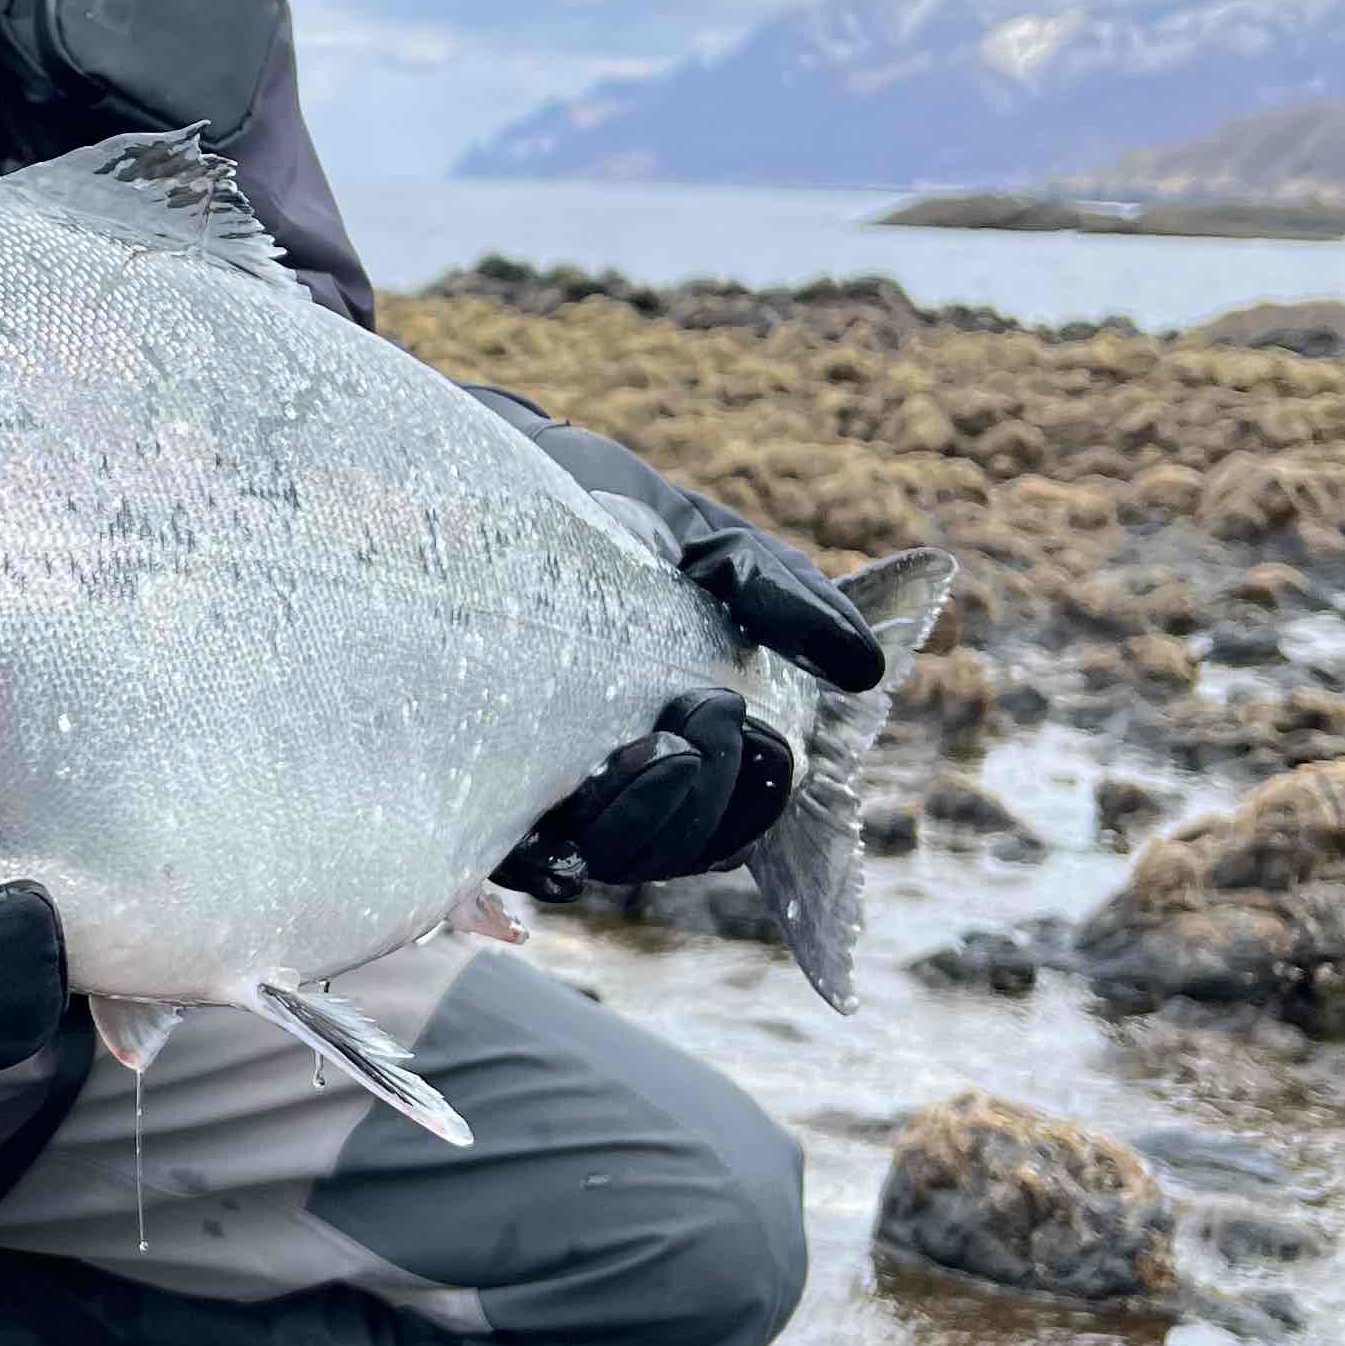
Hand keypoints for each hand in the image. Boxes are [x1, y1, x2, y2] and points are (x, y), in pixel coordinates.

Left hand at [467, 389, 883, 892]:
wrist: (496, 488)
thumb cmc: (616, 524)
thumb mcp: (714, 549)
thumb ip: (786, 601)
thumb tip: (865, 668)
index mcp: (698, 741)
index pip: (742, 815)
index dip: (757, 796)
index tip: (760, 730)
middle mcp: (631, 781)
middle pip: (684, 846)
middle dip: (706, 798)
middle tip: (704, 710)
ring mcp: (556, 790)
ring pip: (614, 857)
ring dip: (644, 818)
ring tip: (653, 742)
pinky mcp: (479, 788)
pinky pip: (520, 854)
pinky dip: (550, 851)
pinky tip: (566, 811)